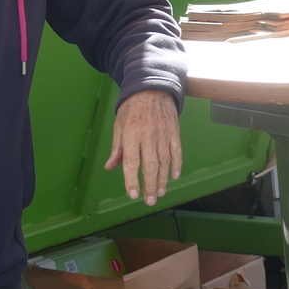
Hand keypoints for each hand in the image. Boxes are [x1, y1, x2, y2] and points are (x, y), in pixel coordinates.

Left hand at [106, 89, 181, 204]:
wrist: (152, 87)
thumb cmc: (132, 107)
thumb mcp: (119, 125)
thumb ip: (117, 147)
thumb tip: (110, 166)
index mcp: (131, 134)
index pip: (131, 163)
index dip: (131, 180)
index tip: (133, 194)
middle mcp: (148, 135)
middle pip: (150, 166)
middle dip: (149, 185)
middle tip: (149, 200)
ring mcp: (163, 133)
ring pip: (164, 161)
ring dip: (162, 179)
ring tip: (160, 192)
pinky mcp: (174, 130)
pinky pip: (177, 150)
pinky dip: (177, 164)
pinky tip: (175, 176)